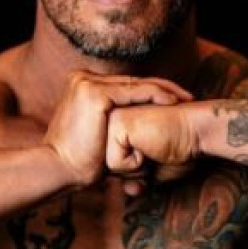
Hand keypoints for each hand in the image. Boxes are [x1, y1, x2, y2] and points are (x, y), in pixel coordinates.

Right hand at [44, 72, 192, 187]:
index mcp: (82, 84)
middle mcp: (83, 78)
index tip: (175, 100)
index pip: (125, 84)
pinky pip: (135, 91)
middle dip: (163, 88)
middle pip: (133, 80)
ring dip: (166, 90)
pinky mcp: (95, 93)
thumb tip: (136, 142)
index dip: (151, 90)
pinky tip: (175, 102)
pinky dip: (158, 95)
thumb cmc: (79, 163)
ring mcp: (87, 83)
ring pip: (137, 84)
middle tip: (188, 97)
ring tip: (188, 99)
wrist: (59, 170)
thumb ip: (115, 129)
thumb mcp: (99, 138)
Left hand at [106, 103, 204, 187]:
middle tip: (157, 149)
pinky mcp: (117, 125)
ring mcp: (112, 119)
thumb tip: (129, 192)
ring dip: (137, 167)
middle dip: (137, 170)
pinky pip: (116, 163)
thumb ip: (139, 180)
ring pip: (110, 167)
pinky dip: (137, 162)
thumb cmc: (181, 147)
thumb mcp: (155, 169)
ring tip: (154, 145)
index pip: (114, 166)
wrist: (197, 130)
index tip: (157, 151)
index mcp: (118, 127)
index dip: (138, 171)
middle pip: (109, 167)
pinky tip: (151, 143)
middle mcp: (112, 120)